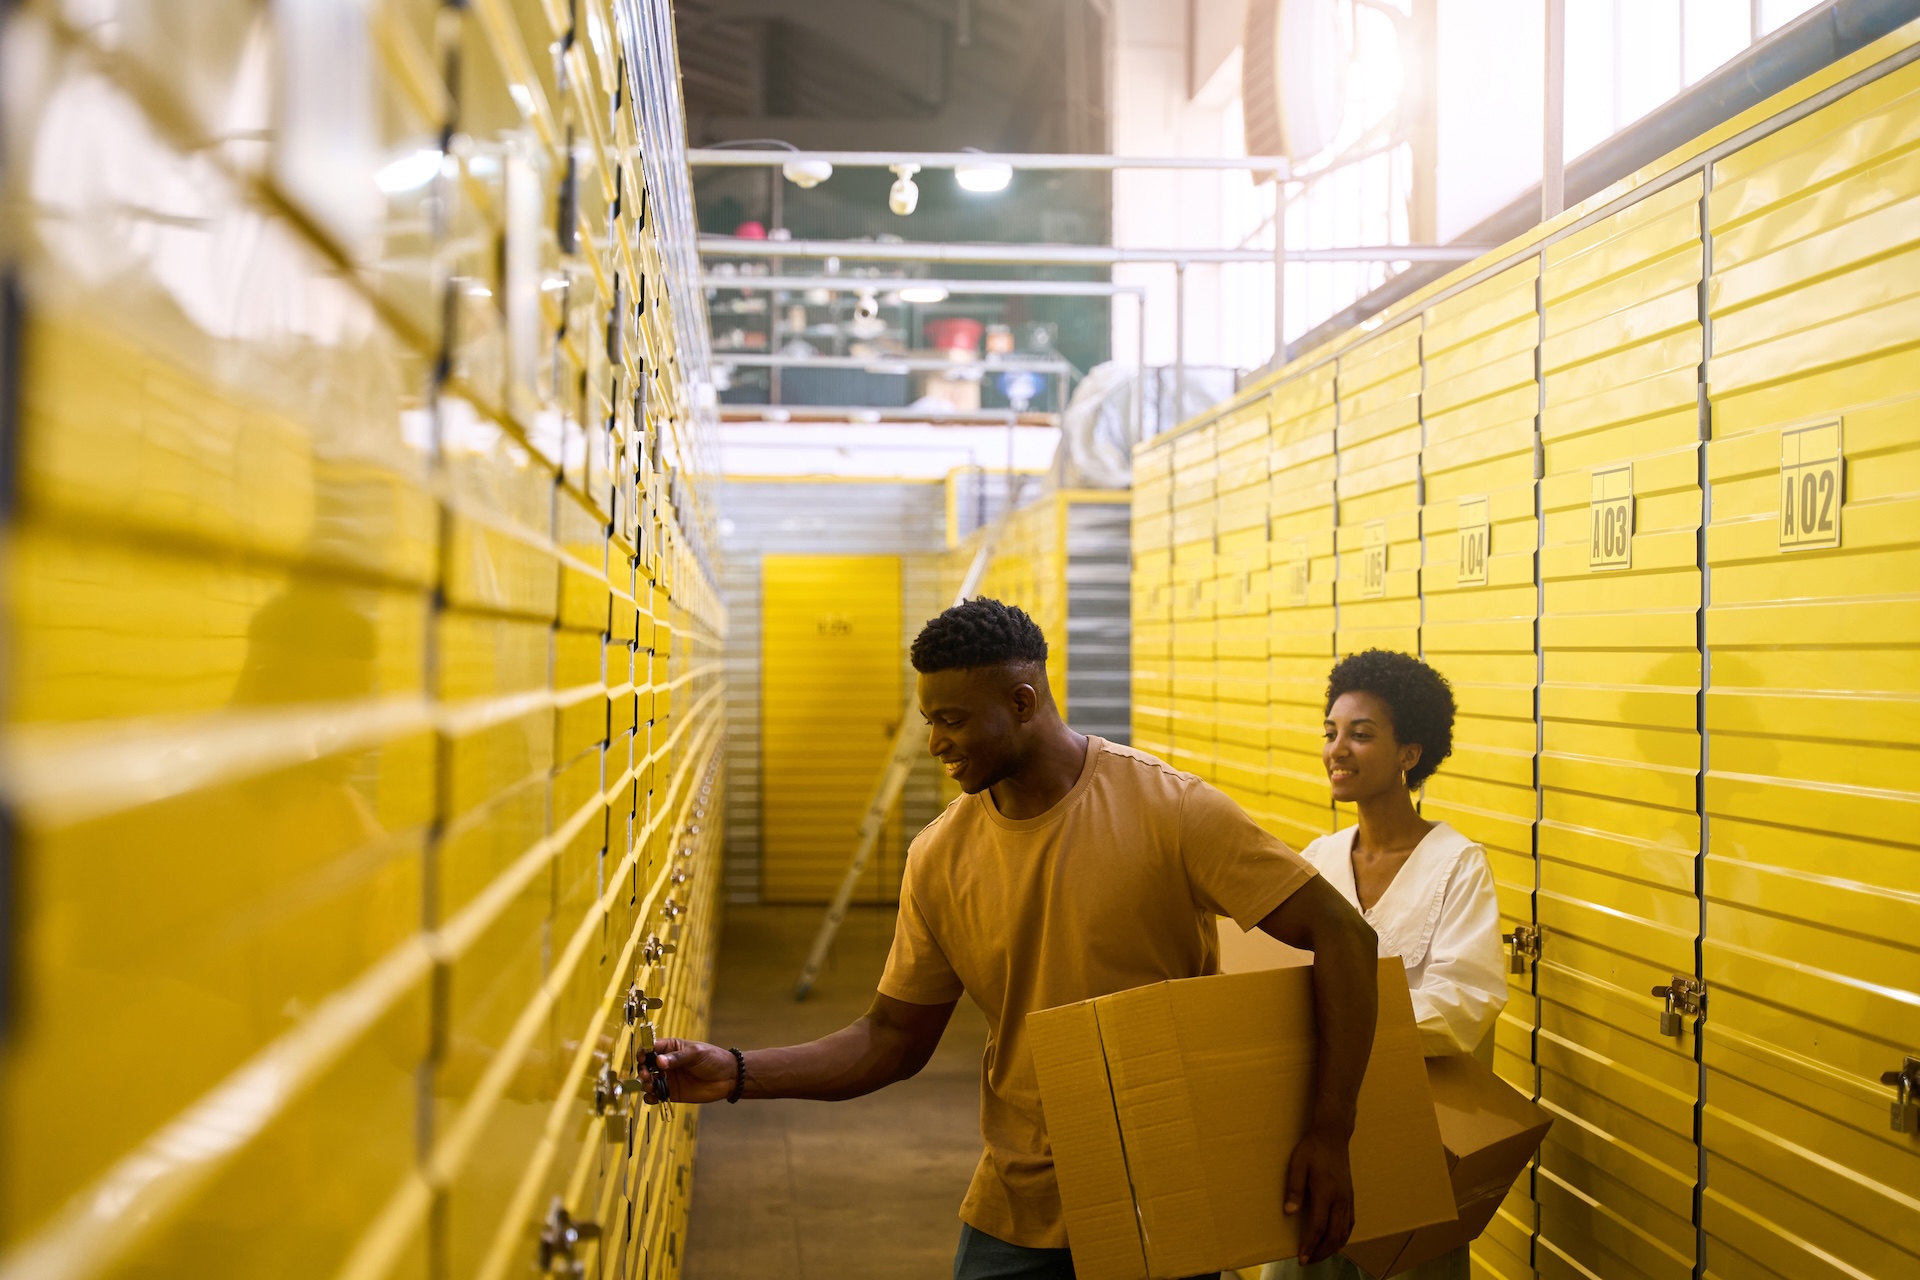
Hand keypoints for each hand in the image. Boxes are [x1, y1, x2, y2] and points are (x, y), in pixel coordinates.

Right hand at [646, 1038, 739, 1104]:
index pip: (651, 1048)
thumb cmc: (713, 1059)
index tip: (642, 1058)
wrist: (728, 1077)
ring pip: (649, 1081)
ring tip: (651, 1086)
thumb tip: (658, 1061)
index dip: (644, 1052)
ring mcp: (668, 1078)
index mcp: (671, 1048)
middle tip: (646, 1075)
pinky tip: (653, 1097)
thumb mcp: (696, 1054)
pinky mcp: (671, 1093)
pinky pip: (656, 1096)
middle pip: (646, 1065)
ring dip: (645, 1084)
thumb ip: (677, 1058)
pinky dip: (650, 1097)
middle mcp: (667, 1063)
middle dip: (642, 1070)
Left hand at [1283, 1124, 1355, 1264]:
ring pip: (1344, 1231)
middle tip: (1308, 1261)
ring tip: (1319, 1255)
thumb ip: (1294, 1188)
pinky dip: (1343, 1237)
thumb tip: (1289, 1212)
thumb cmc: (1312, 1148)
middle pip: (1333, 1234)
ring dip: (1332, 1247)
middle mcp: (1340, 1199)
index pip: (1318, 1226)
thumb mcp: (1297, 1164)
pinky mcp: (1350, 1196)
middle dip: (1321, 1251)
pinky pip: (1350, 1223)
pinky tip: (1335, 1242)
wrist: (1333, 1135)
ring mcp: (1348, 1198)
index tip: (1301, 1257)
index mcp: (1326, 1192)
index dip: (1310, 1245)